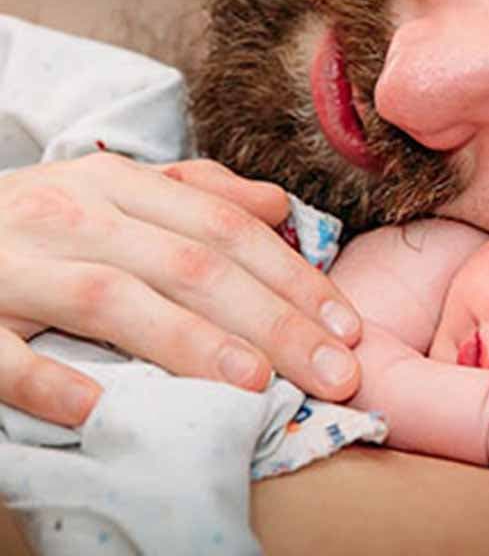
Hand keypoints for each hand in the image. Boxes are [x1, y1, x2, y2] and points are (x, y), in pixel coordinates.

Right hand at [0, 155, 360, 426]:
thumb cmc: (40, 218)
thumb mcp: (115, 190)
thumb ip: (197, 194)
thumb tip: (276, 205)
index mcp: (120, 184)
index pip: (226, 228)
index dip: (293, 277)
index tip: (348, 328)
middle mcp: (76, 213)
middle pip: (190, 264)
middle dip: (273, 321)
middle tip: (334, 373)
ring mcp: (16, 262)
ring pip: (114, 298)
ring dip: (189, 342)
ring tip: (254, 385)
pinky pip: (2, 350)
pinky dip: (48, 379)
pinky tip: (101, 409)